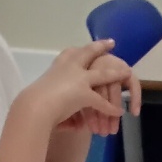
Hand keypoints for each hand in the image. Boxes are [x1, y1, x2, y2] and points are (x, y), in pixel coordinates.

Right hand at [20, 40, 139, 135]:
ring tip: (127, 72)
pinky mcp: (84, 93)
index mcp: (58, 65)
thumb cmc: (35, 103)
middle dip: (101, 47)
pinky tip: (119, 112)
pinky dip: (110, 108)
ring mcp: (78, 78)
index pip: (71, 52)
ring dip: (116, 73)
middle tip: (111, 42)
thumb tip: (76, 119)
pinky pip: (101, 101)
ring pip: (103, 73)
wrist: (34, 106)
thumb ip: (63, 101)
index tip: (87, 45)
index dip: (81, 50)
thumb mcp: (49, 95)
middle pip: (89, 53)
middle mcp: (69, 67)